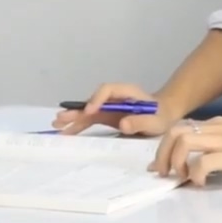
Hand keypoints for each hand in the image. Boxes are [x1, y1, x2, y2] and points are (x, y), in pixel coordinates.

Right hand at [53, 82, 171, 137]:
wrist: (164, 116)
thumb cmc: (161, 116)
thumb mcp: (155, 120)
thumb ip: (141, 121)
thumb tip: (123, 124)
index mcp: (126, 92)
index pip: (107, 90)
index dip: (97, 99)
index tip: (91, 111)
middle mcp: (113, 98)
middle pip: (92, 101)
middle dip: (77, 110)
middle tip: (61, 117)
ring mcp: (108, 107)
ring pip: (88, 111)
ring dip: (73, 118)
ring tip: (57, 125)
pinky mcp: (106, 116)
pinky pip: (90, 120)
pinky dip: (79, 125)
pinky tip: (67, 132)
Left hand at [152, 115, 221, 184]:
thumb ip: (210, 152)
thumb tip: (185, 169)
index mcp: (216, 125)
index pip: (179, 128)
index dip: (163, 148)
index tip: (159, 167)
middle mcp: (217, 127)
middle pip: (175, 132)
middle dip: (162, 154)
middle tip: (165, 174)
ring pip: (184, 141)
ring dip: (176, 162)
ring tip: (183, 177)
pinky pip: (203, 161)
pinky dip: (195, 173)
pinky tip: (201, 183)